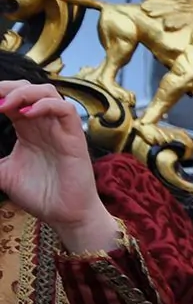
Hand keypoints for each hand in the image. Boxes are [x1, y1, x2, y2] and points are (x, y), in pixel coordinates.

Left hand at [0, 80, 116, 251]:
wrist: (64, 215)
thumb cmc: (39, 195)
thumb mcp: (3, 173)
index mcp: (27, 129)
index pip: (13, 99)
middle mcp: (44, 125)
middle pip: (30, 88)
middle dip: (8, 88)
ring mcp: (60, 129)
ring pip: (49, 92)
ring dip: (25, 92)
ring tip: (6, 105)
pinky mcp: (75, 138)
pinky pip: (66, 110)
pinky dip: (46, 105)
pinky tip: (27, 114)